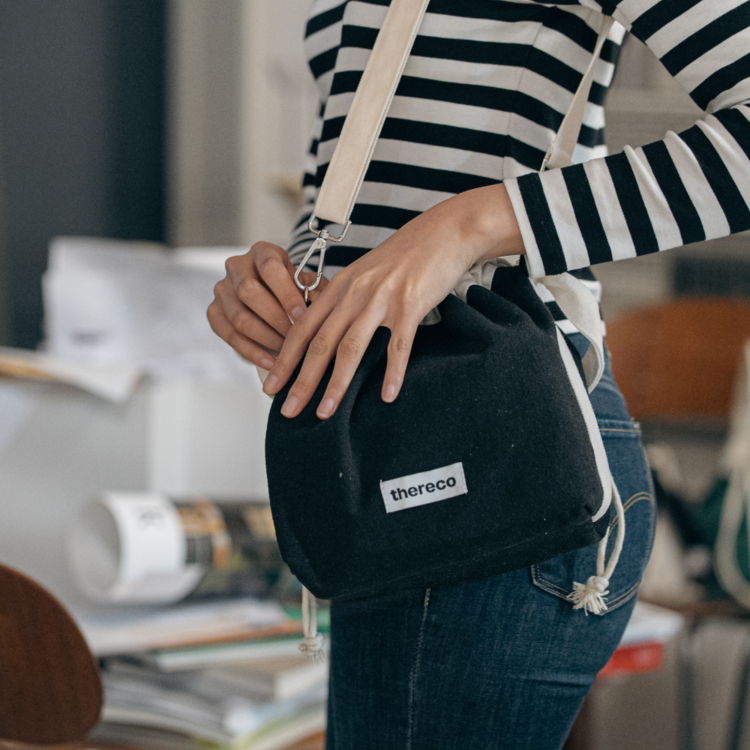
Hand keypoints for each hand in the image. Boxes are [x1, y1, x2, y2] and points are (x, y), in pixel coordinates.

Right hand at [207, 242, 327, 369]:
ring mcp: (222, 289)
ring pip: (239, 317)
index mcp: (262, 252)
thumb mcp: (307, 284)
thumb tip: (318, 309)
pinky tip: (271, 363)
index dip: (285, 293)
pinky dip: (252, 352)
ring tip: (286, 352)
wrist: (272, 297)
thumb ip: (314, 292)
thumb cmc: (294, 289)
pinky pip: (229, 335)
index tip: (302, 316)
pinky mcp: (214, 312)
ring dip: (265, 338)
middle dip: (275, 319)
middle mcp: (236, 266)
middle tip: (295, 338)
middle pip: (248, 292)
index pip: (269, 267)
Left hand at [261, 183, 523, 419]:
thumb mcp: (364, 275)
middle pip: (320, 343)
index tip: (271, 387)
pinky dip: (392, 373)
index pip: (301, 329)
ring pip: (351, 348)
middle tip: (288, 411)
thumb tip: (326, 336)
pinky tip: (387, 396)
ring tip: (325, 411)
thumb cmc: (403, 258)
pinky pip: (398, 345)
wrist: (442, 233)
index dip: (284, 360)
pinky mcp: (410, 305)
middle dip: (301, 381)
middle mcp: (354, 293)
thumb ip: (343, 302)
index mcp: (339, 287)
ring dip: (336, 384)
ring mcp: (382, 299)